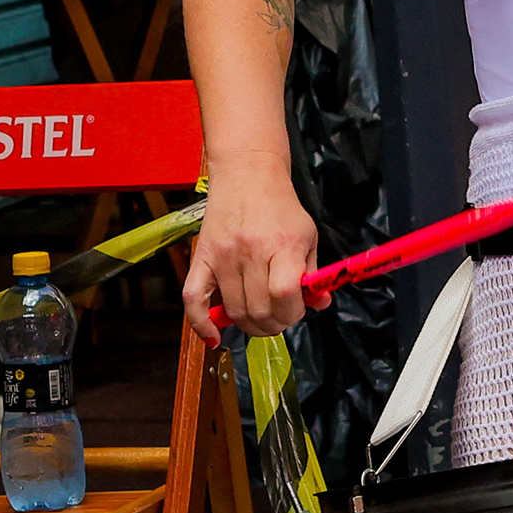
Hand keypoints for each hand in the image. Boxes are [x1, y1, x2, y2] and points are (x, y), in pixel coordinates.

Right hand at [185, 171, 318, 340]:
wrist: (247, 176)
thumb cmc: (281, 208)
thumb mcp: (307, 235)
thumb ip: (312, 273)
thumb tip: (319, 305)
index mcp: (283, 244)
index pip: (284, 294)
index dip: (292, 313)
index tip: (295, 311)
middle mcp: (251, 251)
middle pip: (259, 309)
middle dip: (272, 324)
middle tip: (277, 318)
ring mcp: (223, 256)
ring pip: (233, 310)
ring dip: (248, 325)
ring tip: (257, 318)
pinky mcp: (202, 257)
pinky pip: (193, 299)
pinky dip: (201, 324)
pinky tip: (214, 336)